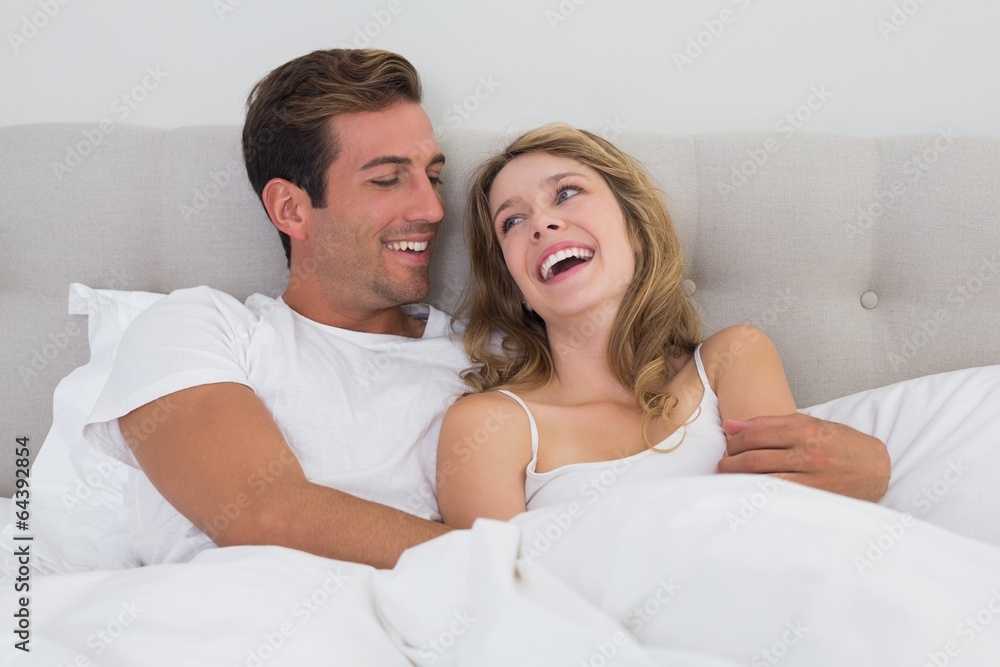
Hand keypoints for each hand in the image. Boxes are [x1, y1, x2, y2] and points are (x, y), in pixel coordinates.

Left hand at [716, 413, 889, 501]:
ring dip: (738, 481)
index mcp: (805, 430)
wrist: (876, 468)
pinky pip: (779, 498)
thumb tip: (729, 425)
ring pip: (762, 480)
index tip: (727, 447)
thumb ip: (767, 423)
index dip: (733, 441)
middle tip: (723, 464)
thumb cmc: (838, 443)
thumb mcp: (807, 423)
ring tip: (730, 479)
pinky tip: (749, 493)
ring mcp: (813, 479)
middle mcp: (809, 454)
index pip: (755, 435)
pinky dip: (759, 495)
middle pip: (753, 458)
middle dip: (730, 462)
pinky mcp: (817, 499)